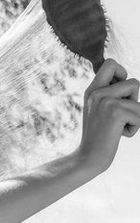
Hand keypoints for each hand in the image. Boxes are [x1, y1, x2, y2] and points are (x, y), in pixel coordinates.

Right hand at [77, 59, 139, 175]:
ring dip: (136, 115)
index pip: (111, 63)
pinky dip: (134, 127)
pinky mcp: (116, 112)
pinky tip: (119, 135)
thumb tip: (131, 84)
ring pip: (138, 99)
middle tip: (121, 115)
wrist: (88, 159)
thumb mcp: (99, 111)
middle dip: (134, 99)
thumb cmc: (98, 138)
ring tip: (120, 127)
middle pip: (133, 82)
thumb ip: (110, 95)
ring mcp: (105, 101)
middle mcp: (97, 93)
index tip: (120, 91)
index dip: (122, 73)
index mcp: (92, 90)